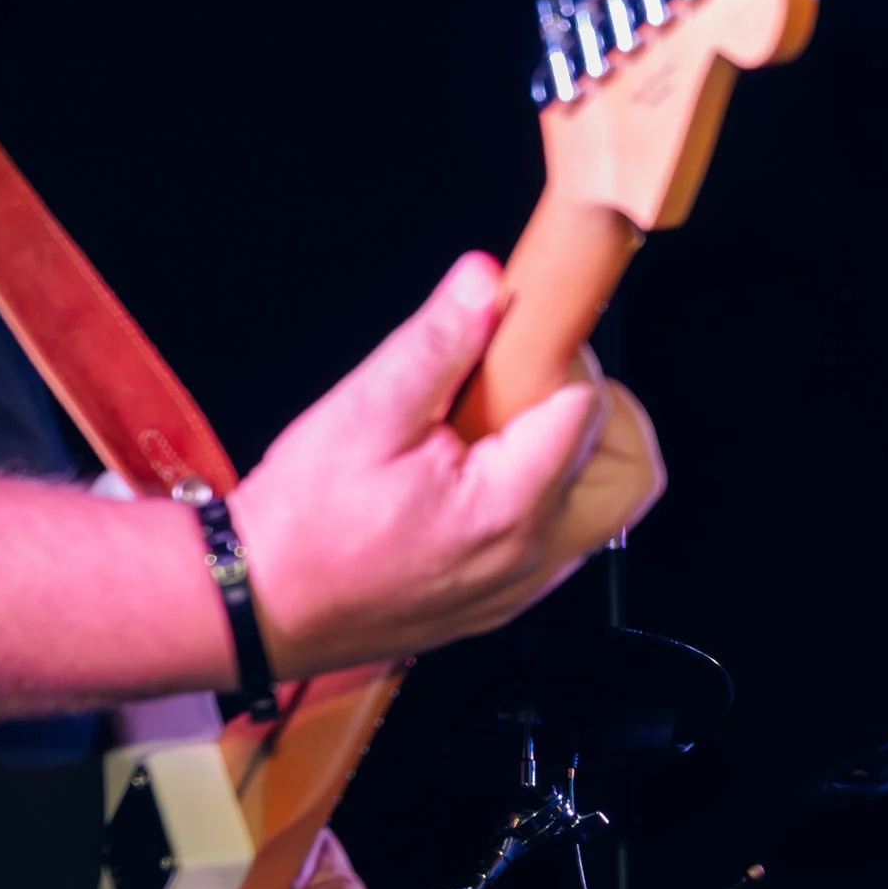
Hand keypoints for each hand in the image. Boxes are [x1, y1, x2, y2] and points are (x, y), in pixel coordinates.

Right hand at [229, 254, 664, 677]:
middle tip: (534, 387)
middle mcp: (532, 554)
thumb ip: (436, 343)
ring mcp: (522, 583)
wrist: (254, 606)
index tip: (519, 343)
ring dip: (576, 454)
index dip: (561, 361)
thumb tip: (484, 282)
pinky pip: (564, 537)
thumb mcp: (362, 412)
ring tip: (502, 427)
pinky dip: (547, 493)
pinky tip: (481, 470)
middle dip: (602, 413)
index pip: (589, 408)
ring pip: (607, 507)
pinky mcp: (504, 597)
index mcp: (510, 505)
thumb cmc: (300, 525)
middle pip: (633, 470)